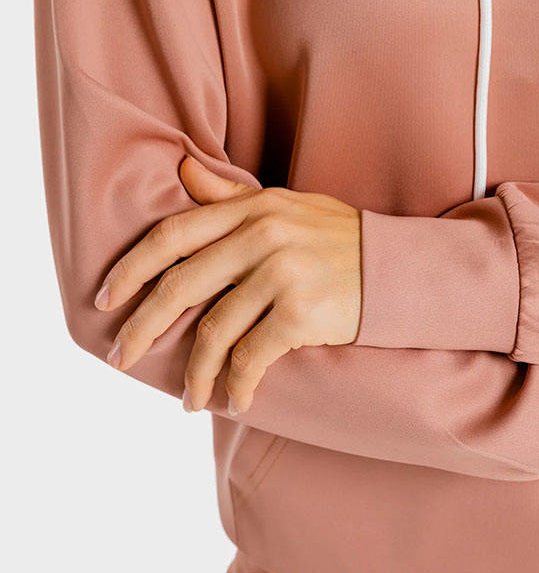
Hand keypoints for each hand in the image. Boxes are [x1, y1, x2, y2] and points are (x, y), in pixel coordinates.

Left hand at [94, 155, 361, 415]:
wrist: (398, 270)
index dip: (130, 269)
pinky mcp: (301, 313)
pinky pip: (252, 358)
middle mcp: (262, 237)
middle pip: (180, 286)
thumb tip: (183, 171)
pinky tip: (235, 401)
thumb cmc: (339, 241)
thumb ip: (233, 197)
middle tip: (121, 357)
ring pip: (215, 332)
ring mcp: (282, 275)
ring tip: (189, 398)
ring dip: (196, 373)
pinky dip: (238, 385)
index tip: (105, 300)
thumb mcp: (287, 206)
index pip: (172, 236)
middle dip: (142, 327)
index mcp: (252, 209)